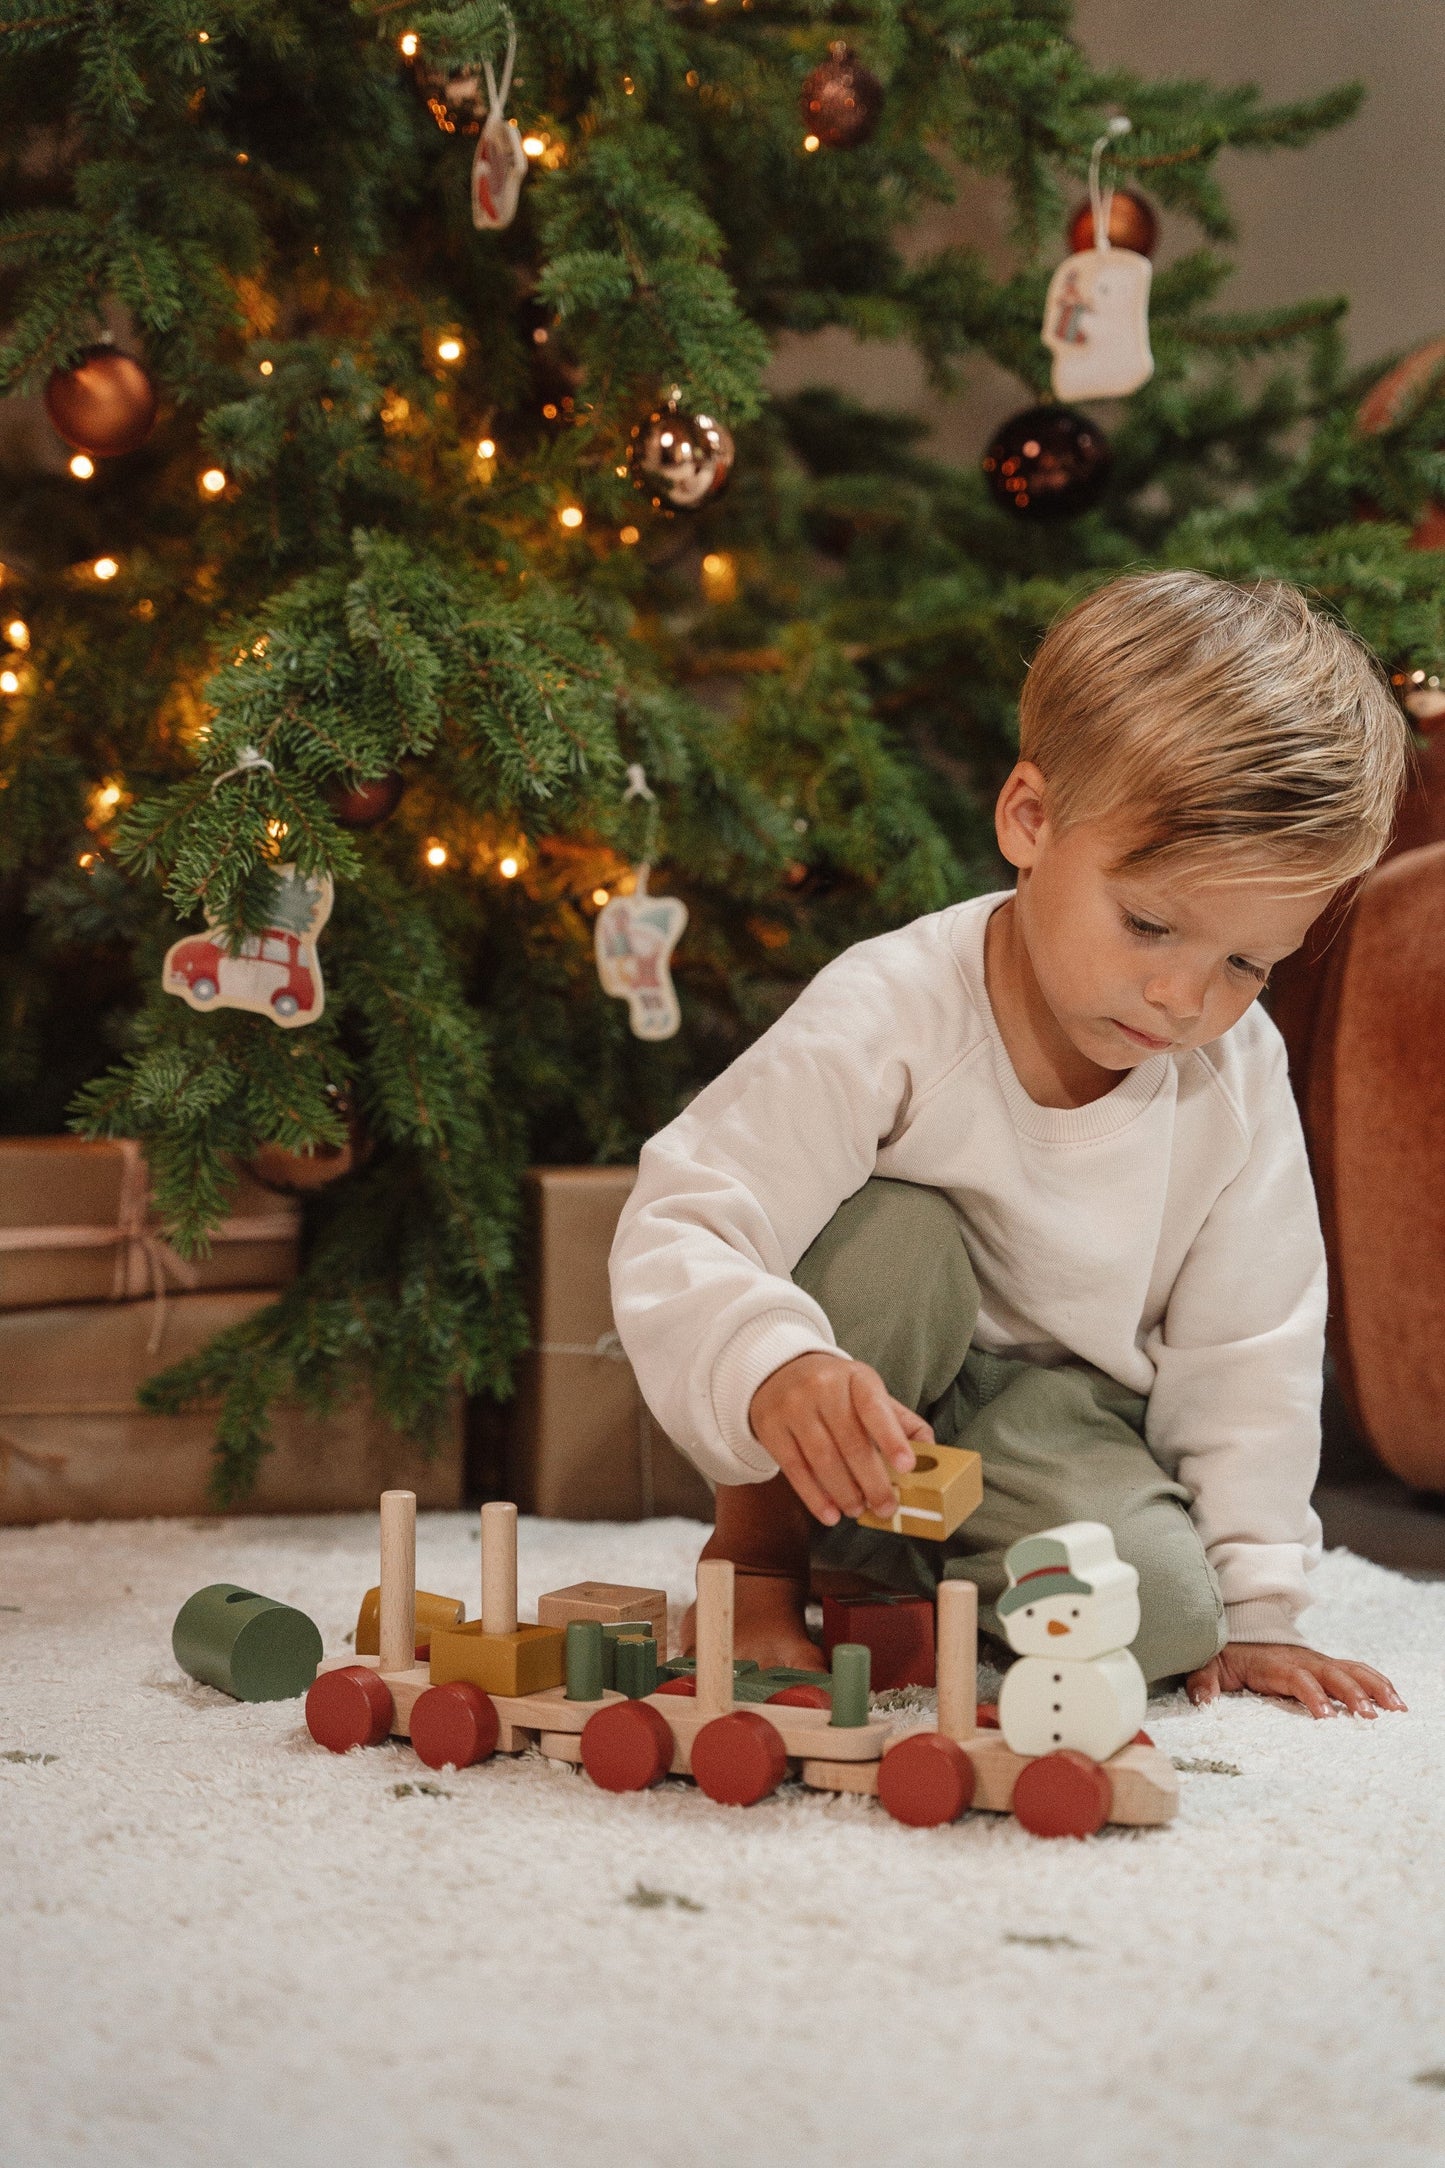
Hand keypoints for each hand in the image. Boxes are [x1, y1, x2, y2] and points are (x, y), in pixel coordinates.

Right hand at [748, 1351, 931, 1526]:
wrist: (778, 1371)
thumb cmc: (836, 1390)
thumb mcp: (868, 1392)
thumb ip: (899, 1420)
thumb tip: (930, 1452)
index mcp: (856, 1378)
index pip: (875, 1408)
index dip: (892, 1439)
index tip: (907, 1468)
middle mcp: (823, 1388)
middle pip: (851, 1441)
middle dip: (872, 1481)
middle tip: (886, 1508)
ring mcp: (793, 1407)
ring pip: (822, 1459)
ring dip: (844, 1492)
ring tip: (859, 1511)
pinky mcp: (771, 1428)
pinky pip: (795, 1469)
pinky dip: (815, 1497)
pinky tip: (830, 1515)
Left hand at [1187, 1641, 1405, 1719]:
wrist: (1235, 1629)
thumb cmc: (1225, 1653)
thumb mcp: (1207, 1663)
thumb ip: (1203, 1681)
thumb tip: (1204, 1701)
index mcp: (1274, 1663)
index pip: (1297, 1678)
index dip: (1312, 1694)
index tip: (1325, 1716)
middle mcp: (1300, 1659)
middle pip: (1331, 1673)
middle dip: (1352, 1693)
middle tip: (1369, 1716)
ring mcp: (1315, 1661)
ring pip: (1349, 1669)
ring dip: (1373, 1687)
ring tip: (1396, 1708)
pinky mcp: (1323, 1665)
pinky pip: (1353, 1670)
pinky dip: (1375, 1682)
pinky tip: (1394, 1700)